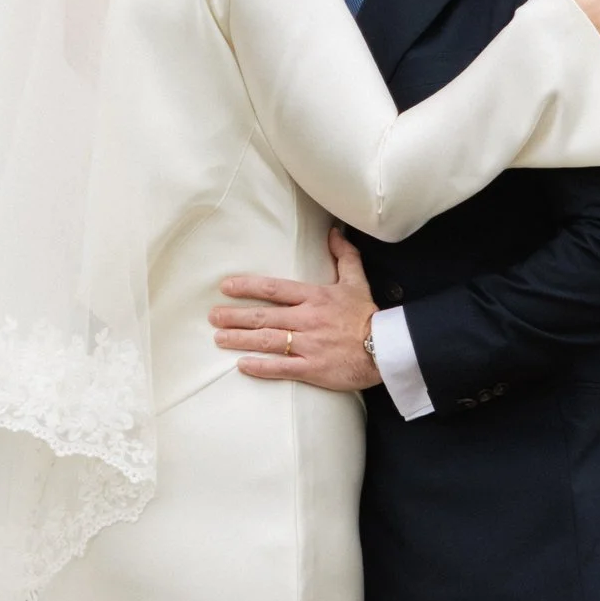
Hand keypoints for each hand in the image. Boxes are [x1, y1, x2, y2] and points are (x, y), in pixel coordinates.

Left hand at [211, 229, 381, 388]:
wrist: (386, 348)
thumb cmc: (368, 315)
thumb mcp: (357, 280)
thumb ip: (344, 255)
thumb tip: (334, 232)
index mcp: (314, 297)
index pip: (274, 289)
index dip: (248, 287)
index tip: (226, 287)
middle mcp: (307, 319)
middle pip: (264, 316)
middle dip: (235, 316)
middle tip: (213, 317)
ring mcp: (308, 345)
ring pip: (267, 340)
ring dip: (240, 339)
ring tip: (220, 339)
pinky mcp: (313, 368)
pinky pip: (281, 367)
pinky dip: (260, 366)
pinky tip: (242, 365)